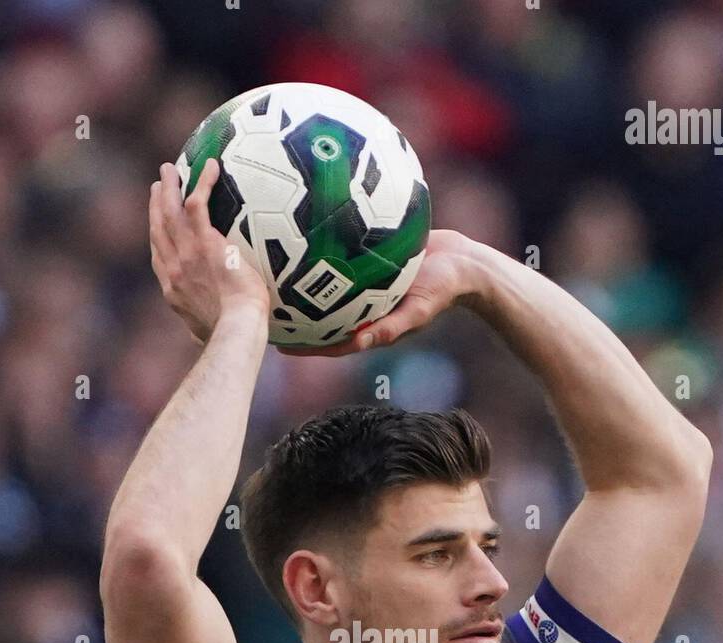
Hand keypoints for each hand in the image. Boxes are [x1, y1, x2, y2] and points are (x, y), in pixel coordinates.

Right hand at [149, 159, 269, 344]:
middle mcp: (173, 268)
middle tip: (158, 185)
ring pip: (170, 212)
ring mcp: (186, 253)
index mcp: (173, 289)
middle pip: (158, 228)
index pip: (159, 256)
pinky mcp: (205, 242)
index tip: (156, 221)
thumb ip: (202, 327)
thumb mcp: (207, 334)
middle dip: (156, 204)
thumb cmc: (229, 335)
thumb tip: (204, 335)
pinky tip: (211, 166)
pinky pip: (198, 205)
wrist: (235, 328)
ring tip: (169, 169)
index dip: (156, 234)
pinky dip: (202, 183)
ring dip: (168, 187)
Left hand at [276, 229, 485, 356]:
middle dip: (292, 307)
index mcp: (366, 325)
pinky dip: (325, 242)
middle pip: (319, 310)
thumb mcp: (418, 311)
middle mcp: (359, 306)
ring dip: (302, 272)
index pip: (326, 340)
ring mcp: (362, 283)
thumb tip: (360, 343)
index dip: (300, 343)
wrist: (463, 263)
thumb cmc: (443, 290)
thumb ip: (390, 328)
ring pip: (326, 280)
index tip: (274, 340)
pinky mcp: (367, 258)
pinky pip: (341, 251)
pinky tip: (305, 220)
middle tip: (259, 299)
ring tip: (270, 257)